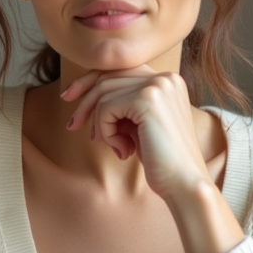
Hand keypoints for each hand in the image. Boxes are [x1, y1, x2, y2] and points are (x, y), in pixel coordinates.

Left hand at [62, 68, 211, 201]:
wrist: (184, 183)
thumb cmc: (160, 159)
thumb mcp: (139, 124)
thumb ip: (122, 105)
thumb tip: (86, 96)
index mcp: (167, 80)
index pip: (119, 70)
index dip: (89, 82)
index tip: (69, 98)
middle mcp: (165, 77)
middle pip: (107, 77)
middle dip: (84, 102)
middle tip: (72, 125)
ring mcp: (158, 86)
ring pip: (104, 94)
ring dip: (99, 123)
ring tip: (111, 145)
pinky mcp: (148, 99)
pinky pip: (106, 108)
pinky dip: (105, 131)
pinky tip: (121, 149)